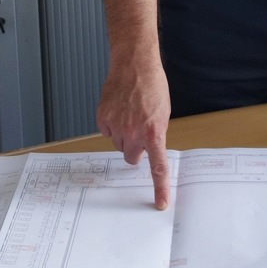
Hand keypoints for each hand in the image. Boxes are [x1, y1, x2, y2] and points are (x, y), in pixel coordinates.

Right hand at [96, 57, 171, 209]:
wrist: (134, 64)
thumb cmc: (152, 85)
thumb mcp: (162, 113)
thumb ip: (156, 134)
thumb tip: (150, 150)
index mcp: (154, 132)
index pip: (158, 166)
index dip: (160, 187)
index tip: (161, 203)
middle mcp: (134, 133)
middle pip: (131, 157)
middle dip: (135, 149)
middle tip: (138, 132)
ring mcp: (117, 126)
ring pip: (118, 144)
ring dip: (123, 134)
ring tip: (129, 113)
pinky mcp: (103, 118)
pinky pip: (106, 131)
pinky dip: (111, 124)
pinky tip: (118, 109)